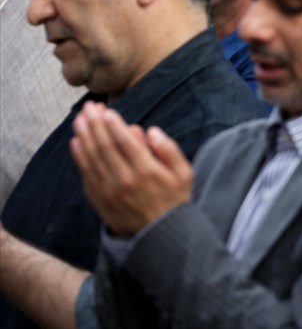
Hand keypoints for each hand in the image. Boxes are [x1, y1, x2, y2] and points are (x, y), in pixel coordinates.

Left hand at [70, 102, 192, 236]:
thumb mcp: (184, 174)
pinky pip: (86, 174)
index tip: (106, 111)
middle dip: (95, 124)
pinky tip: (76, 142)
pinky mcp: (100, 199)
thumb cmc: (174, 200)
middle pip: (105, 146)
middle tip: (89, 107)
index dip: (113, 125)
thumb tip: (150, 130)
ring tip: (79, 119)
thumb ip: (169, 150)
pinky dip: (79, 157)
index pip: (125, 142)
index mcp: (146, 171)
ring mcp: (109, 191)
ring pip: (92, 158)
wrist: (160, 235)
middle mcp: (124, 180)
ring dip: (84, 136)